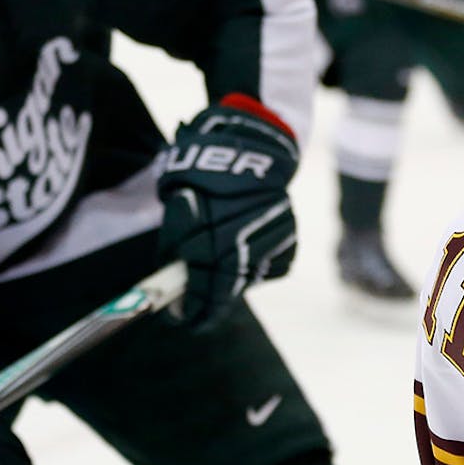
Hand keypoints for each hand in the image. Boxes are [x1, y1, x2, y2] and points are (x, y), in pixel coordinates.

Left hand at [157, 93, 298, 330]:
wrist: (250, 144)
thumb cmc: (204, 172)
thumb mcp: (178, 202)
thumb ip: (175, 244)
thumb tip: (173, 281)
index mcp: (210, 227)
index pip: (201, 284)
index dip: (191, 308)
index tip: (181, 320)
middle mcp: (244, 235)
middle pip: (226, 288)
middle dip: (209, 305)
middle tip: (196, 315)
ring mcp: (270, 236)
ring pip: (248, 278)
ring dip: (231, 284)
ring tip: (217, 277)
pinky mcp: (289, 235)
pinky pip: (270, 266)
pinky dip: (255, 267)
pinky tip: (245, 251)